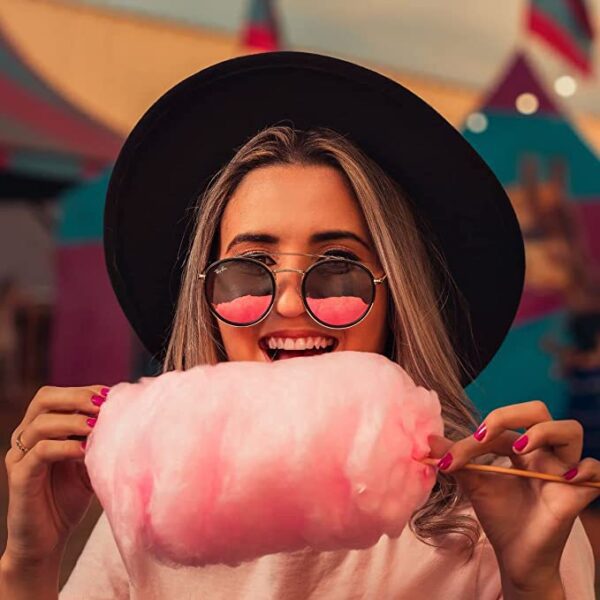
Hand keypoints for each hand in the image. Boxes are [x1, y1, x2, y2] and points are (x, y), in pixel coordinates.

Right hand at [3, 385, 108, 566]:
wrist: (47, 541)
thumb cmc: (69, 499)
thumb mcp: (89, 462)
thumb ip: (98, 438)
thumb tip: (125, 413)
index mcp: (42, 429)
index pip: (58, 395)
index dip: (85, 391)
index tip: (112, 396)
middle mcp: (26, 437)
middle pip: (43, 398)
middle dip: (76, 397)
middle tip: (102, 405)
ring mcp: (20, 456)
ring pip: (41, 423)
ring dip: (73, 420)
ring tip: (98, 427)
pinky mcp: (19, 477)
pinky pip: (39, 452)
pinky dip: (65, 446)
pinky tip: (86, 451)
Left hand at [428, 400, 599, 590]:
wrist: (515, 557)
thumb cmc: (499, 517)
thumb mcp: (474, 485)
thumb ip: (456, 460)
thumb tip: (428, 439)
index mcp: (519, 448)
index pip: (499, 428)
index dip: (472, 439)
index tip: (446, 461)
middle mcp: (542, 453)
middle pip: (539, 411)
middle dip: (511, 414)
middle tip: (486, 435)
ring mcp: (561, 470)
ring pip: (570, 430)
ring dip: (543, 432)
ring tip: (520, 449)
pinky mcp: (576, 494)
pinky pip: (595, 470)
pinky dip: (584, 468)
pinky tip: (562, 477)